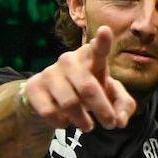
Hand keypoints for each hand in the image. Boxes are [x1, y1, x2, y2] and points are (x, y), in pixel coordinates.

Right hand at [21, 26, 135, 131]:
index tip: (105, 31)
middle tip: (109, 124)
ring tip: (88, 125)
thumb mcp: (109, 98)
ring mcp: (50, 72)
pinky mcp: (34, 86)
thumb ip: (123, 106)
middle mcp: (69, 60)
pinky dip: (62, 123)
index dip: (102, 41)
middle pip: (88, 88)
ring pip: (69, 104)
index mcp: (90, 57)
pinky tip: (65, 121)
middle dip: (103, 110)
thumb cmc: (88, 93)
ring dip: (83, 121)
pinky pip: (50, 112)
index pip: (97, 48)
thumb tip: (120, 121)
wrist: (51, 98)